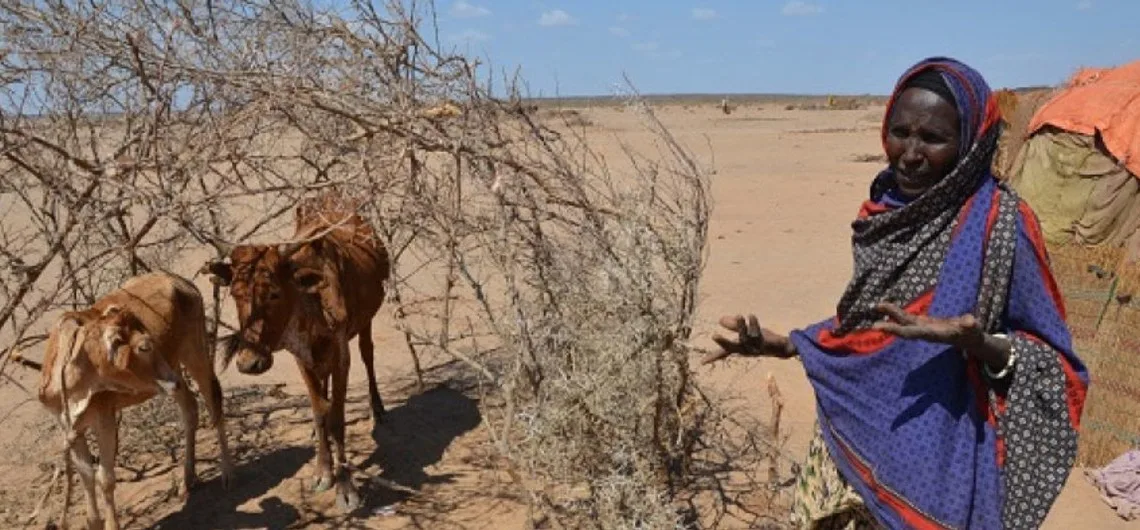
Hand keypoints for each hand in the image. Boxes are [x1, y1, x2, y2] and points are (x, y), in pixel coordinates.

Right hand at [704, 314, 794, 364]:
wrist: (783, 348)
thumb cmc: (762, 340)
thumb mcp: (747, 332)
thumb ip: (735, 326)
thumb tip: (720, 320)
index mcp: (740, 348)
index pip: (724, 352)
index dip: (713, 356)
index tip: (702, 362)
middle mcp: (746, 349)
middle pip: (733, 347)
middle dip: (723, 342)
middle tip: (713, 335)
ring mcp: (756, 347)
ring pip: (746, 337)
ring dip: (741, 326)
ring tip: (739, 315)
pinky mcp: (766, 342)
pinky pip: (759, 333)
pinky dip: (754, 324)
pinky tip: (751, 315)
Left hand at [870, 302, 985, 349]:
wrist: (968, 338)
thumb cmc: (971, 333)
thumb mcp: (973, 329)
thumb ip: (970, 325)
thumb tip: (969, 321)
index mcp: (933, 334)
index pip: (912, 333)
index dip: (897, 330)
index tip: (883, 328)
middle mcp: (924, 332)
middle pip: (904, 329)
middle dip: (890, 327)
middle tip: (874, 325)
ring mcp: (922, 327)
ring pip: (903, 321)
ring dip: (891, 313)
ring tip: (877, 305)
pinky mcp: (922, 323)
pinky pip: (906, 317)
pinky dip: (896, 312)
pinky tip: (885, 307)